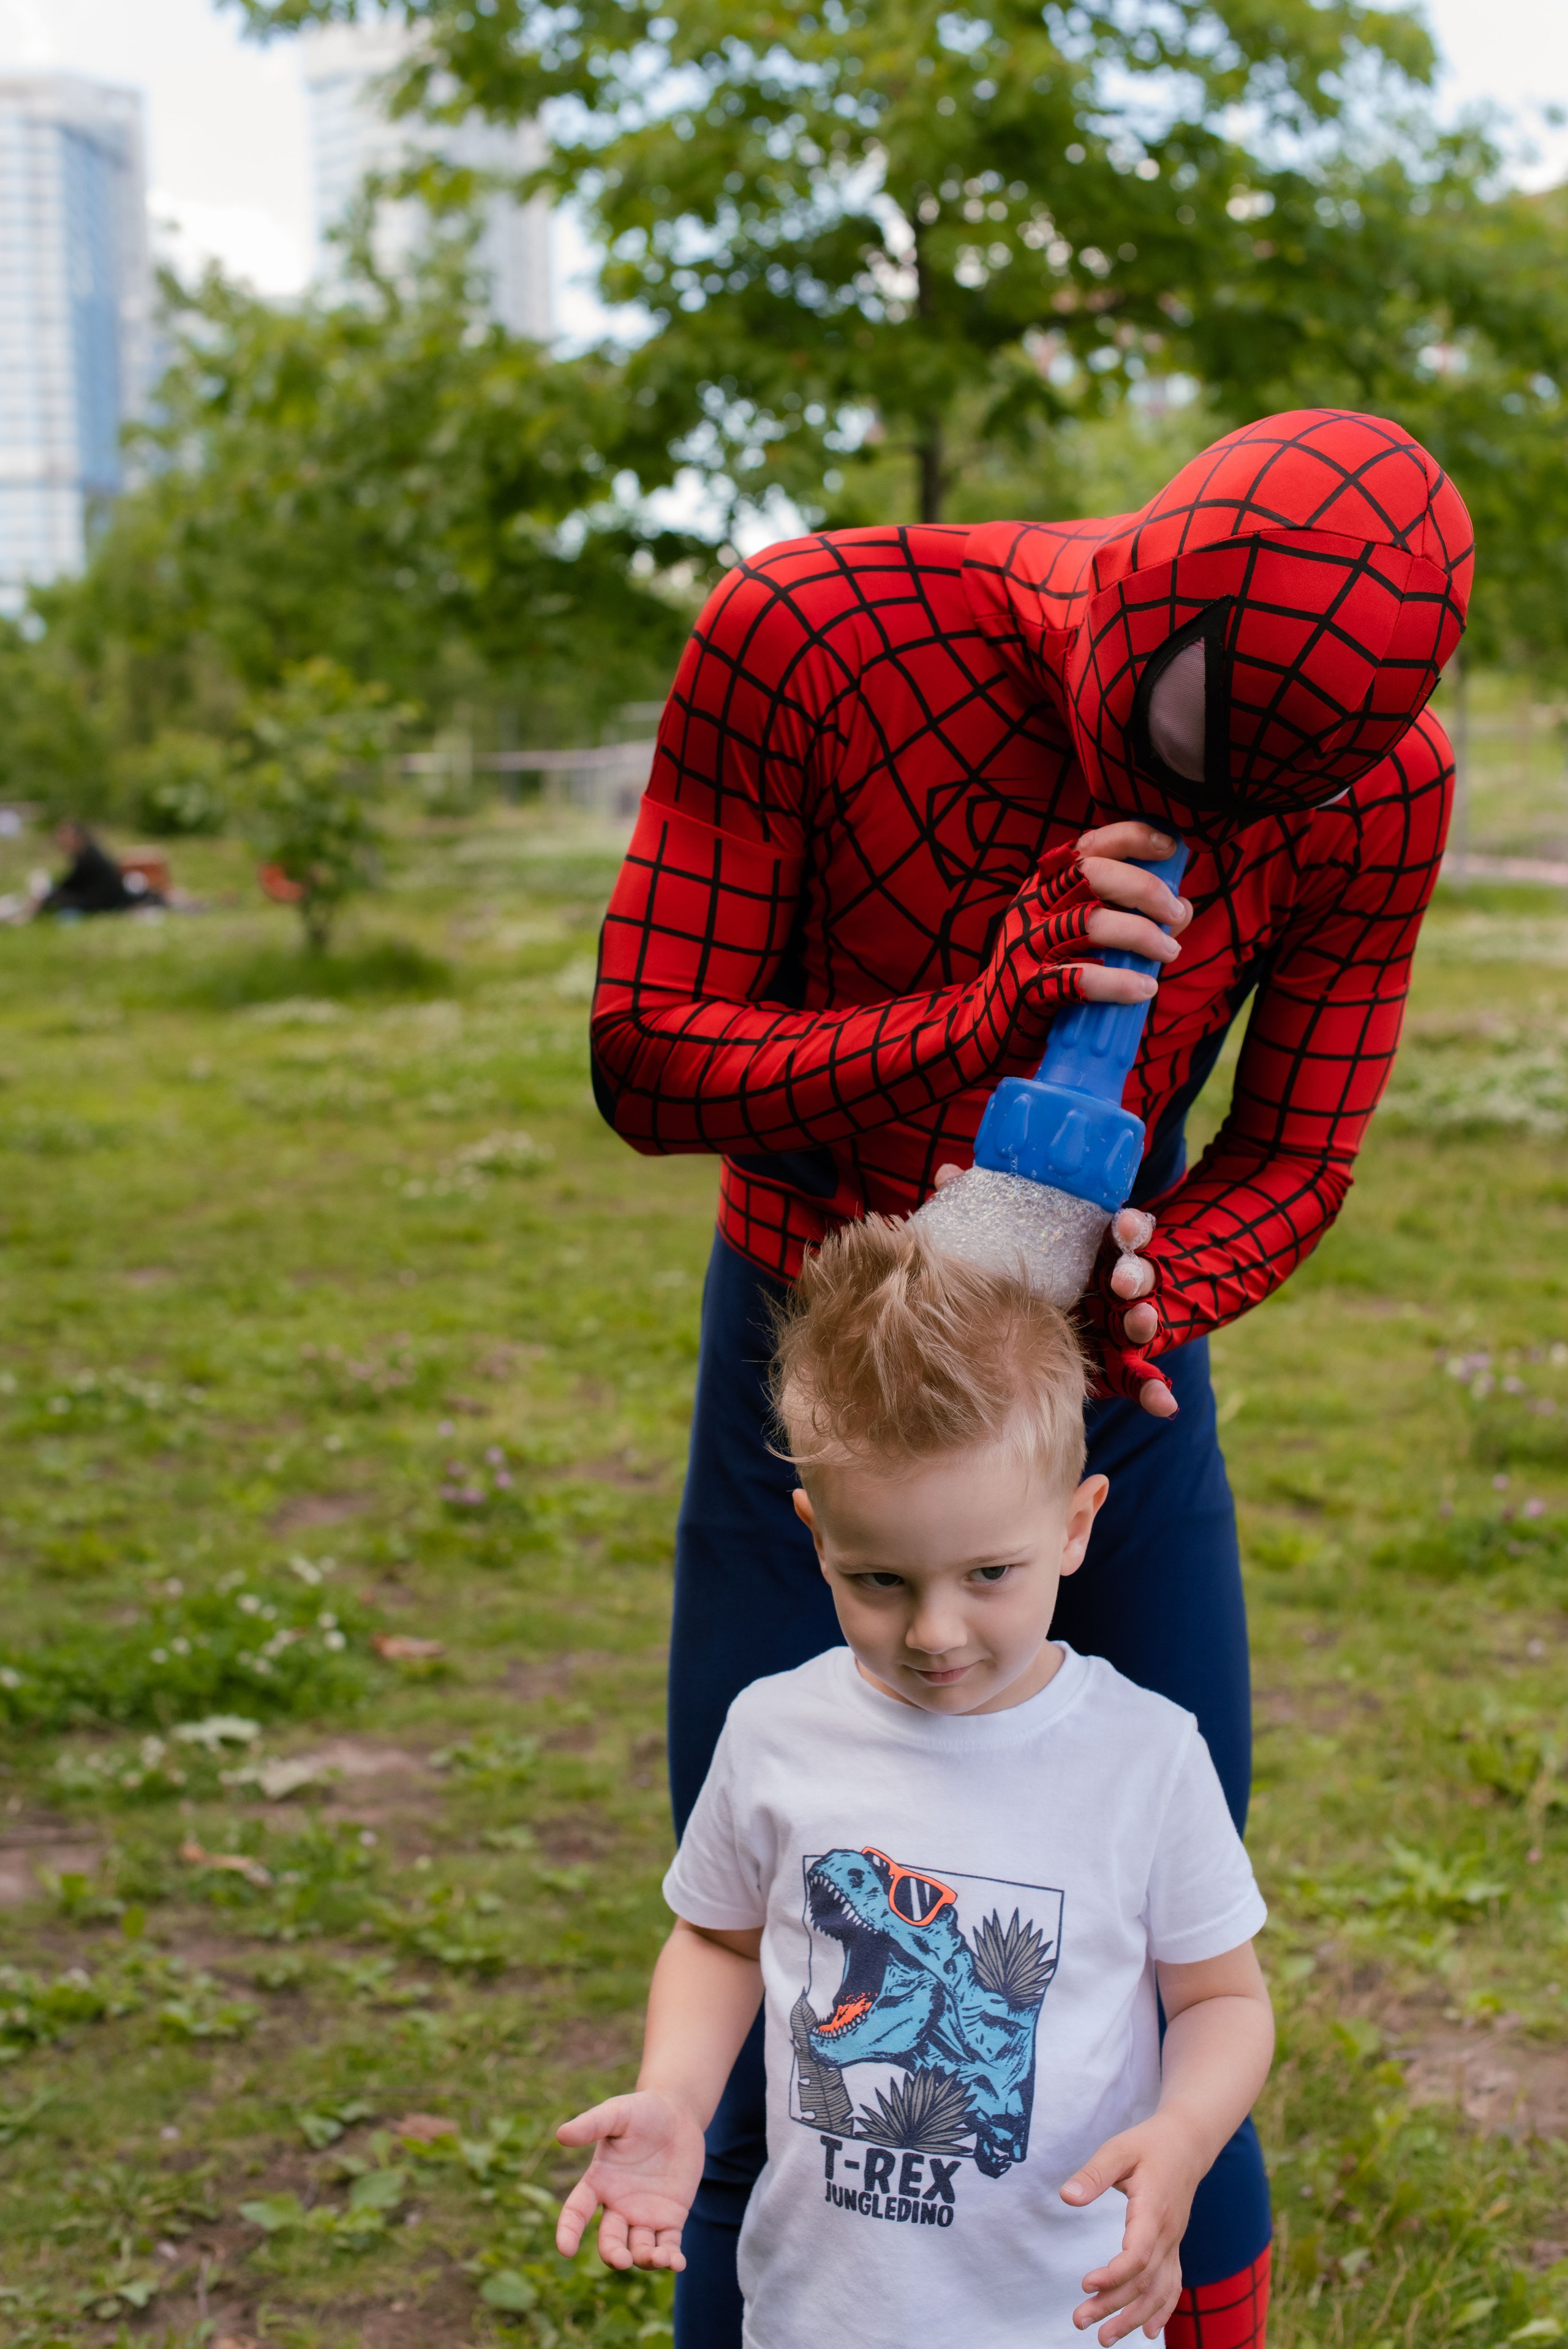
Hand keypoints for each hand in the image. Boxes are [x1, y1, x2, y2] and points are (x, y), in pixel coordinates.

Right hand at [555, 2090, 705, 2271]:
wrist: (677, 2113)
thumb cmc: (641, 2111)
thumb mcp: (616, 2113)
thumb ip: (591, 2124)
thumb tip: (561, 2135)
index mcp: (599, 2183)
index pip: (576, 2213)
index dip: (568, 2231)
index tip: (566, 2249)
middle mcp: (618, 2205)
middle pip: (610, 2240)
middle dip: (613, 2254)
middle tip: (621, 2259)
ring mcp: (644, 2215)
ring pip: (639, 2249)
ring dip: (645, 2259)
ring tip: (659, 2259)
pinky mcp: (670, 2217)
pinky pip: (668, 2244)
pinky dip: (671, 2257)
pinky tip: (677, 2262)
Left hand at [926, 1186, 1178, 1420]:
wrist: (1029, 1334)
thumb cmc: (1025, 1277)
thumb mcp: (1012, 1243)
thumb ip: (985, 1210)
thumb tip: (948, 1173)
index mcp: (1094, 1254)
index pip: (1122, 1234)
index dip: (1129, 1227)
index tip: (1122, 1224)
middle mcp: (1112, 1288)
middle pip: (1137, 1275)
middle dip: (1136, 1274)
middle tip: (1122, 1279)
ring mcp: (1118, 1328)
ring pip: (1142, 1322)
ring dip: (1145, 1321)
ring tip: (1141, 1322)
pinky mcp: (1119, 1367)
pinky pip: (1142, 1379)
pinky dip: (1156, 1391)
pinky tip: (1165, 1404)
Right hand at [968, 826, 1190, 1061]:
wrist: (989, 1023)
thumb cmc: (1046, 970)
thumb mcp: (1075, 932)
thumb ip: (1124, 914)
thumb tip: (1182, 908)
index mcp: (1044, 886)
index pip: (1086, 847)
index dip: (1129, 838)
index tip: (1167, 844)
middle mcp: (1033, 907)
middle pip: (1092, 876)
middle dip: (1143, 888)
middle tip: (1175, 912)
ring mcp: (1027, 946)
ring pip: (1091, 923)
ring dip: (1141, 934)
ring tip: (1169, 951)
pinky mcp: (1029, 987)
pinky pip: (1080, 979)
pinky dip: (1119, 983)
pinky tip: (1144, 990)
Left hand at [1061, 2114, 1204, 2343]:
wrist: (1187, 2143)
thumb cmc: (1148, 2145)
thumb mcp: (1118, 2149)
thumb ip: (1094, 2174)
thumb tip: (1067, 2197)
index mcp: (1154, 2211)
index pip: (1139, 2256)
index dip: (1114, 2276)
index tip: (1085, 2285)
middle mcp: (1169, 2234)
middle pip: (1144, 2281)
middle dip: (1113, 2306)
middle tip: (1080, 2322)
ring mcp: (1175, 2244)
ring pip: (1159, 2291)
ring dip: (1133, 2317)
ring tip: (1104, 2338)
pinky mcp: (1174, 2247)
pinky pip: (1172, 2286)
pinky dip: (1162, 2311)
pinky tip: (1148, 2332)